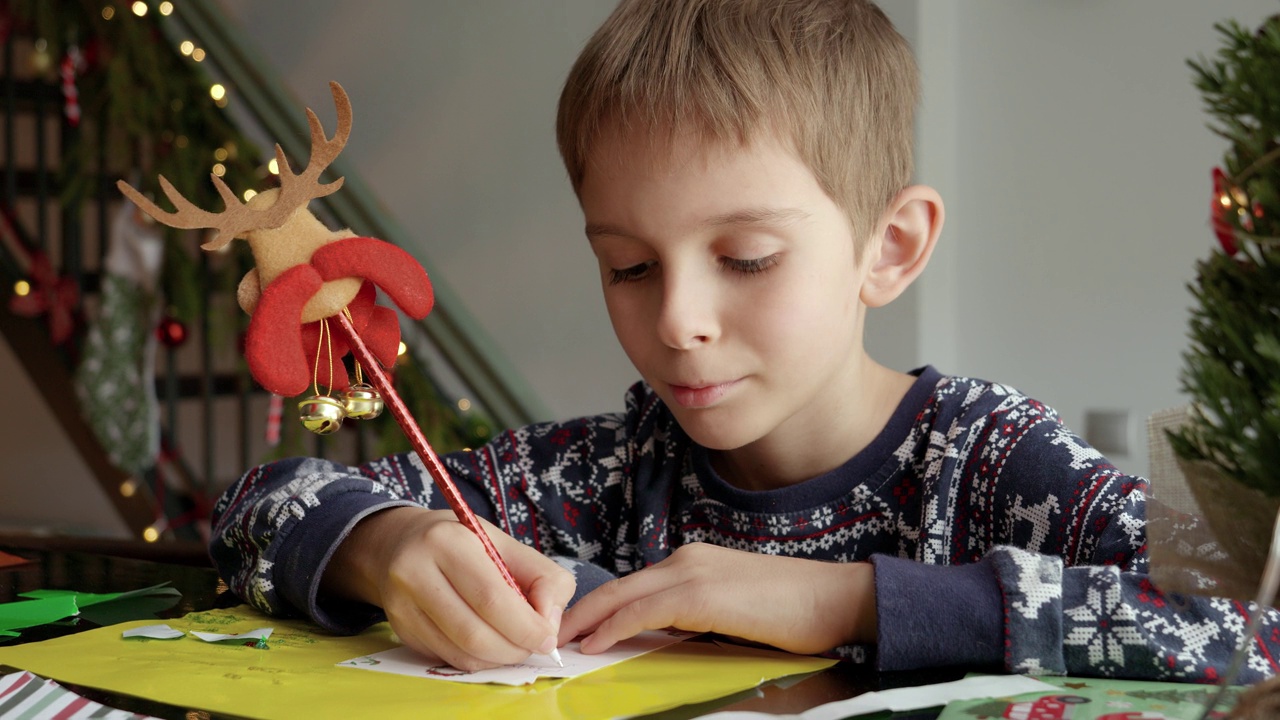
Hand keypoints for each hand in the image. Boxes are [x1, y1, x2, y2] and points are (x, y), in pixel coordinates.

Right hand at [322, 506, 575, 671]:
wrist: (399, 542)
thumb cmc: (463, 542)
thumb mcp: (507, 544)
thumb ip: (543, 577)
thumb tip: (550, 625)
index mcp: (447, 542)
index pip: (491, 598)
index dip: (525, 627)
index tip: (547, 638)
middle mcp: (415, 573)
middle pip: (474, 634)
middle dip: (514, 649)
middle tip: (534, 647)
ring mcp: (402, 606)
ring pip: (461, 653)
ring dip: (498, 660)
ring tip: (515, 646)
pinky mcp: (401, 631)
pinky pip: (448, 659)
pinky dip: (478, 661)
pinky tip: (489, 646)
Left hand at [557, 543, 875, 655]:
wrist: (836, 599)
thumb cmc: (795, 611)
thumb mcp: (734, 610)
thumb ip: (697, 616)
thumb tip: (666, 637)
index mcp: (695, 561)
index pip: (635, 585)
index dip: (600, 607)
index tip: (576, 627)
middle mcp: (687, 559)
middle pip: (619, 587)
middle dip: (581, 612)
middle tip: (551, 634)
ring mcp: (693, 573)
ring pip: (623, 596)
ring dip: (587, 621)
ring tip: (560, 641)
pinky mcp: (701, 595)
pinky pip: (643, 612)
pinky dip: (612, 627)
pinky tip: (593, 643)